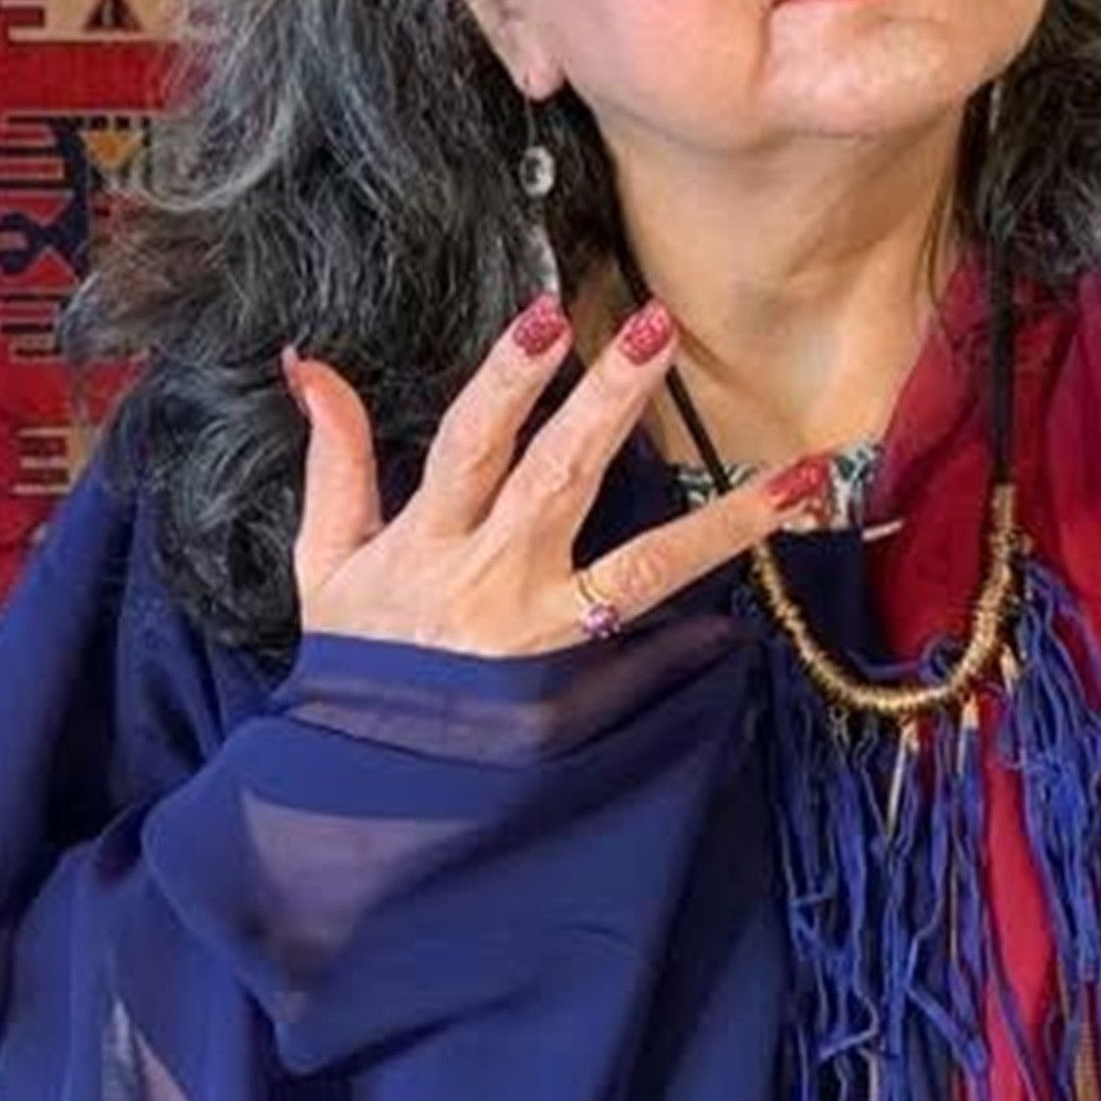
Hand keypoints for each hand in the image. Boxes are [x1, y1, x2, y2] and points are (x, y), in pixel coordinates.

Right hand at [283, 294, 831, 657]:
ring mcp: (550, 630)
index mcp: (427, 544)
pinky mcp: (585, 672)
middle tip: (657, 329)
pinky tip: (776, 546)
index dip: (506, 383)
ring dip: (718, 516)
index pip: (470, 445)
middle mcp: (495, 580)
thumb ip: (335, 460)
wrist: (368, 781)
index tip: (547, 319)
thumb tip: (311, 366)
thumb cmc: (353, 664)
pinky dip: (712, 589)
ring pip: (643, 565)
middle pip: (559, 477)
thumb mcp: (324, 564)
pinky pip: (659, 628)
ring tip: (788, 475)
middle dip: (609, 401)